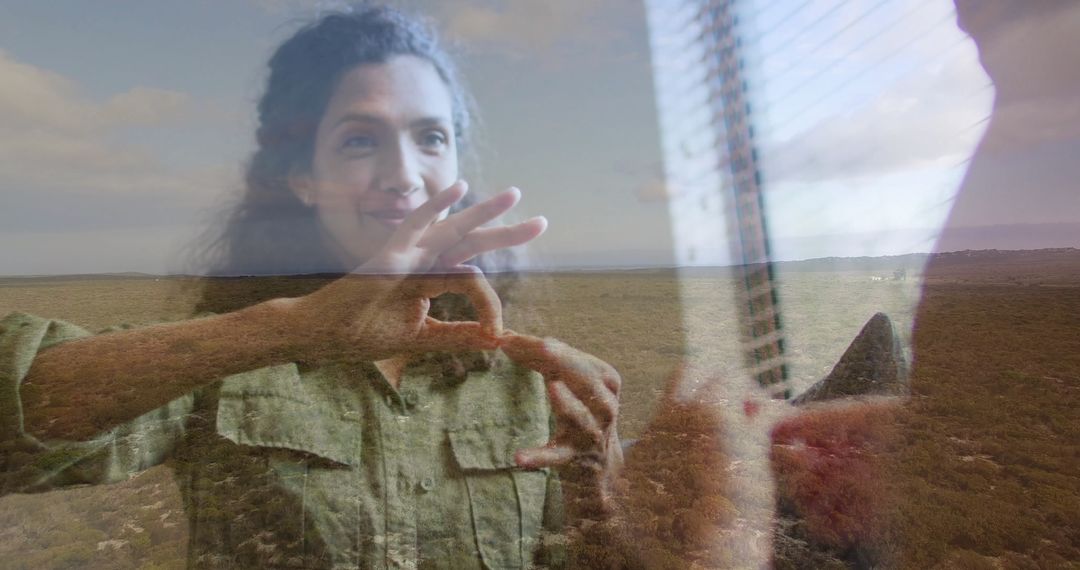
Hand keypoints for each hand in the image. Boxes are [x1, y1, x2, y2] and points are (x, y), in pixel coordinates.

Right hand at [284, 181, 544, 362]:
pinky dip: (434, 207)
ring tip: (513, 194)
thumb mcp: (421, 338)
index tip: (499, 334)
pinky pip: (413, 226)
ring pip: (452, 230)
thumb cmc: (362, 332)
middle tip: (542, 222)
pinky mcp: (387, 256)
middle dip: (506, 233)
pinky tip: (456, 188)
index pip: (472, 282)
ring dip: (483, 212)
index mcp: (430, 279)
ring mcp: (405, 255)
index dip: (490, 306)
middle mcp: (422, 261)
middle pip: (471, 243)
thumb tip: (496, 339)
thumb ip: (456, 335)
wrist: (321, 334)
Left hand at [499, 333, 622, 487]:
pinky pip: (555, 456)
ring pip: (580, 416)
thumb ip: (546, 360)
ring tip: (553, 386)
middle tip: (542, 346)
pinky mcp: (572, 457)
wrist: (601, 460)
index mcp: (608, 382)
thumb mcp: (573, 381)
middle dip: (561, 361)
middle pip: (585, 380)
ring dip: (568, 402)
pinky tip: (519, 457)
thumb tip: (507, 336)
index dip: (551, 347)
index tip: (517, 337)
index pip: (579, 359)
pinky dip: (539, 457)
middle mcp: (605, 406)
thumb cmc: (582, 407)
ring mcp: (590, 433)